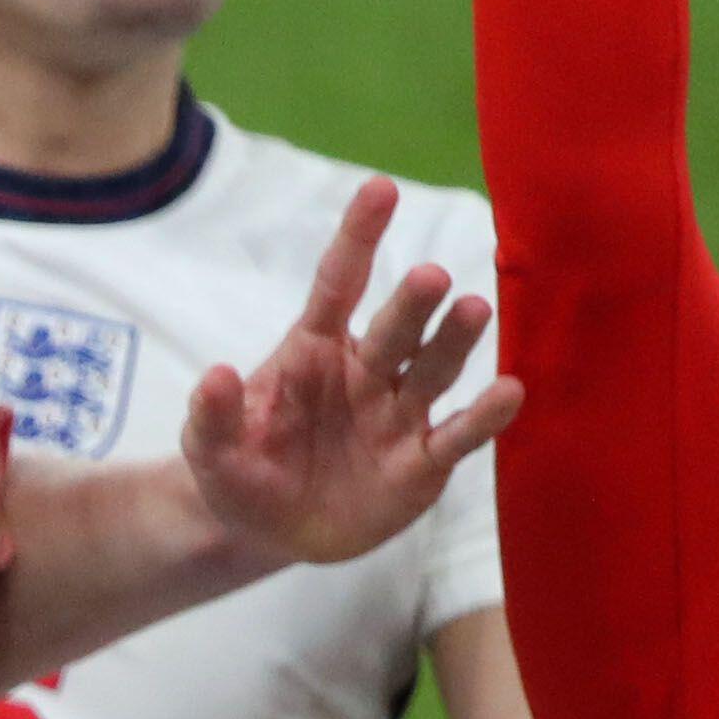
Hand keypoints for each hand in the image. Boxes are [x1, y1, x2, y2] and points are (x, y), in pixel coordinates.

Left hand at [179, 177, 512, 573]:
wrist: (267, 530)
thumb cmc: (241, 469)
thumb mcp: (210, 448)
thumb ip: (211, 416)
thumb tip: (212, 376)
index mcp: (314, 351)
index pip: (339, 284)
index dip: (359, 238)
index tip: (380, 189)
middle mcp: (366, 371)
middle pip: (394, 327)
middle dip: (413, 302)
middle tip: (430, 277)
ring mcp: (398, 413)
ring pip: (433, 368)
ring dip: (454, 341)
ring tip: (472, 310)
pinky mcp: (422, 461)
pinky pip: (457, 435)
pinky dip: (483, 416)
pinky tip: (508, 391)